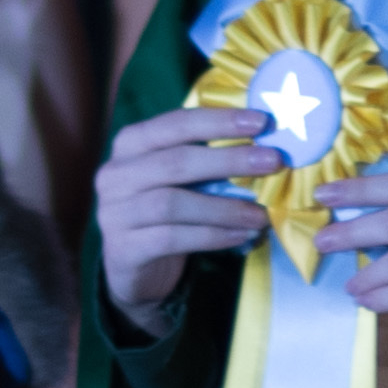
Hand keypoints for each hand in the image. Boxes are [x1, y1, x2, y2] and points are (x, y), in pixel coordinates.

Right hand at [94, 102, 274, 329]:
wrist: (130, 266)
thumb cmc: (163, 211)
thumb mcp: (177, 178)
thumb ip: (205, 158)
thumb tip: (265, 144)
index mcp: (130, 144)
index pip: (175, 124)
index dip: (219, 121)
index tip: (262, 122)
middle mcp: (114, 174)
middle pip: (176, 162)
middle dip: (229, 160)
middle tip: (272, 161)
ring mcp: (114, 213)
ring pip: (173, 204)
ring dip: (224, 208)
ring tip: (261, 215)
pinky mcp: (123, 249)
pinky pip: (172, 239)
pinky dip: (212, 237)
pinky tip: (241, 236)